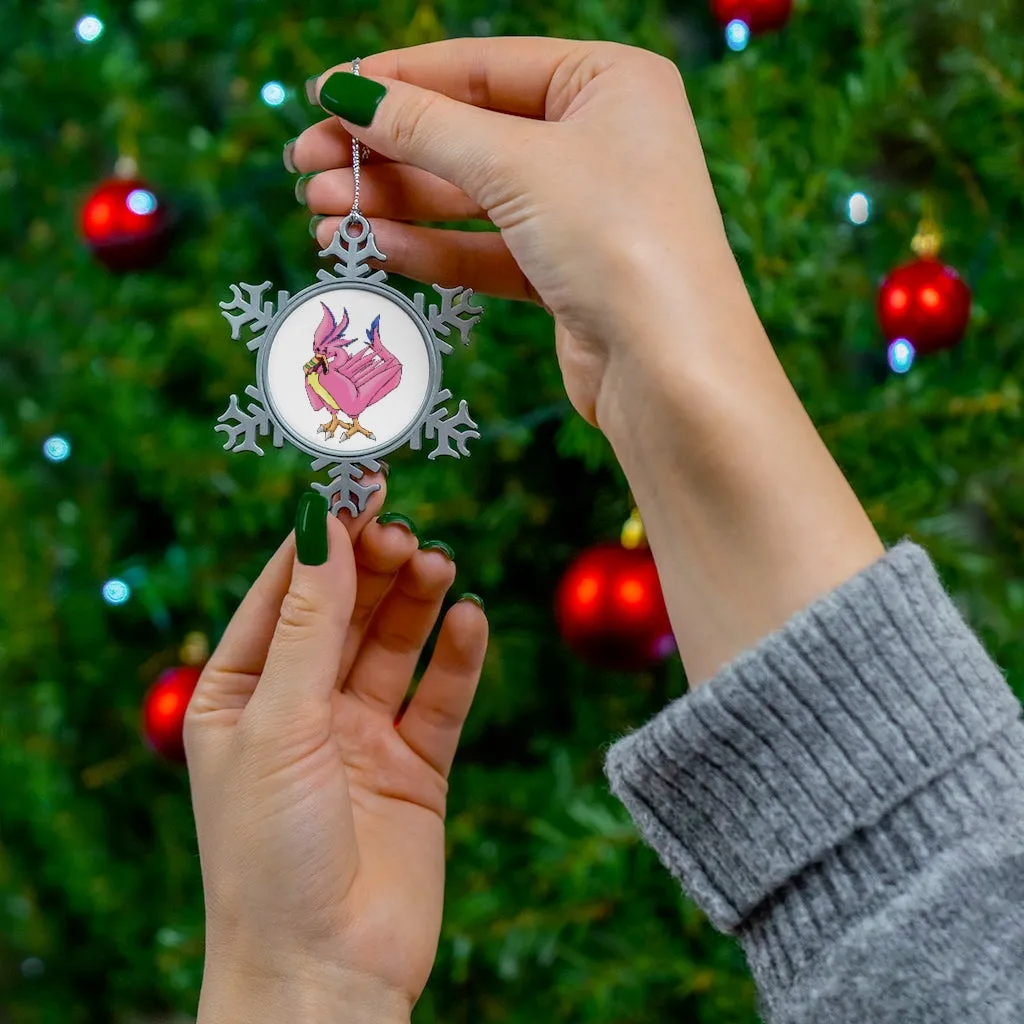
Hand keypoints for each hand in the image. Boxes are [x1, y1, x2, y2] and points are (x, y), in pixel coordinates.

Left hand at [185, 483, 487, 1022]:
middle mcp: (301, 707)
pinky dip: (458, 656)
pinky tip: (471, 620)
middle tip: (405, 532)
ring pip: (394, 644)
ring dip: (417, 600)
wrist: (324, 974)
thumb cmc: (269, 853)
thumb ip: (310, 623)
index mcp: (241, 693)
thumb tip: (322, 522)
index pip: (283, 593)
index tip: (358, 485)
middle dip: (373, 566)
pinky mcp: (415, 766)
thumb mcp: (279, 722)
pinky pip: (440, 696)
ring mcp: (360, 735)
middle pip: (345, 610)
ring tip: (439, 565)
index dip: (321, 537)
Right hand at [291, 37, 752, 425]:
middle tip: (306, 168)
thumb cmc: (618, 242)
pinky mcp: (566, 274)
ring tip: (322, 216)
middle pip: (468, 134)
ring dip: (396, 205)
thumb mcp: (516, 165)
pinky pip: (486, 250)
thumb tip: (346, 92)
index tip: (322, 95)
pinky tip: (375, 249)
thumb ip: (426, 127)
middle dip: (385, 153)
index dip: (396, 80)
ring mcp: (583, 211)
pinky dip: (432, 249)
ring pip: (471, 198)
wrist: (672, 373)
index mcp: (608, 82)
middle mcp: (599, 140)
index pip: (480, 67)